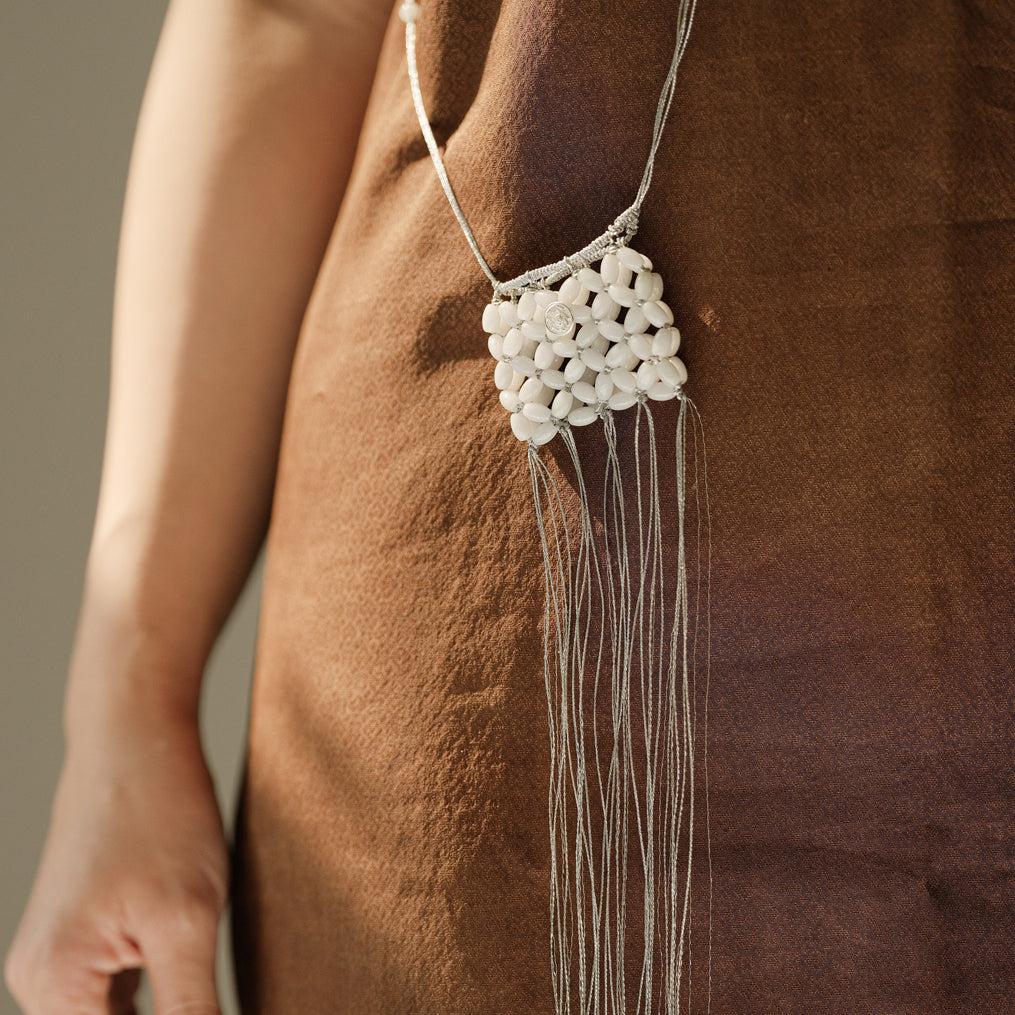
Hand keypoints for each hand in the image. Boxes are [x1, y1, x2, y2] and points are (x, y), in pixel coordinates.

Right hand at [5, 709, 227, 1013]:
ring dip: (167, 1010)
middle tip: (206, 985)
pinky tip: (196, 978)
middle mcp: (42, 980)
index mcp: (55, 986)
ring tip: (197, 965)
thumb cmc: (160, 812)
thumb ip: (191, 1010)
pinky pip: (118, 992)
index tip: (208, 1008)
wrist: (134, 736)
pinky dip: (159, 995)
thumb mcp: (189, 921)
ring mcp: (61, 957)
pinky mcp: (85, 935)